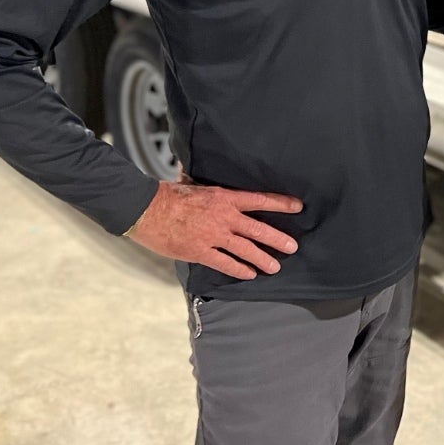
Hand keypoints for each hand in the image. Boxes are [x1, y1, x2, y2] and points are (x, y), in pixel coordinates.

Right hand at [128, 180, 302, 279]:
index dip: (280, 203)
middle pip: (257, 228)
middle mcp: (223, 216)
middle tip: (293, 247)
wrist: (146, 209)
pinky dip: (238, 269)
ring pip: (245, 249)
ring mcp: (212, 235)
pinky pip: (224, 263)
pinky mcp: (199, 251)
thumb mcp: (194, 183)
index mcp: (224, 197)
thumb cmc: (169, 195)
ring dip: (262, 258)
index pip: (259, 199)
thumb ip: (207, 183)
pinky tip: (249, 274)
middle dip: (277, 238)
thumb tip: (205, 170)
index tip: (297, 207)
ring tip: (275, 266)